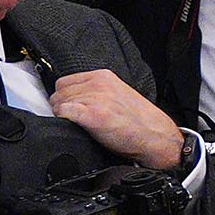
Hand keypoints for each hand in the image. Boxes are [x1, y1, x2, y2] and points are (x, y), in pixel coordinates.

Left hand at [50, 70, 189, 170]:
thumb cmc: (139, 122)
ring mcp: (96, 99)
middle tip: (76, 119)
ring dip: (63, 117)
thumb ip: (96, 91)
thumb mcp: (118, 94)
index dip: (65, 97)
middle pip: (58, 93)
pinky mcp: (93, 115)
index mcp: (103, 76)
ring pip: (58, 104)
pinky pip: (63, 112)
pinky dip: (64, 121)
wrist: (156, 138)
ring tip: (82, 125)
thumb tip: (72, 99)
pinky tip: (78, 127)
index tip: (72, 108)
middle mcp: (98, 84)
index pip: (64, 82)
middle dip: (62, 107)